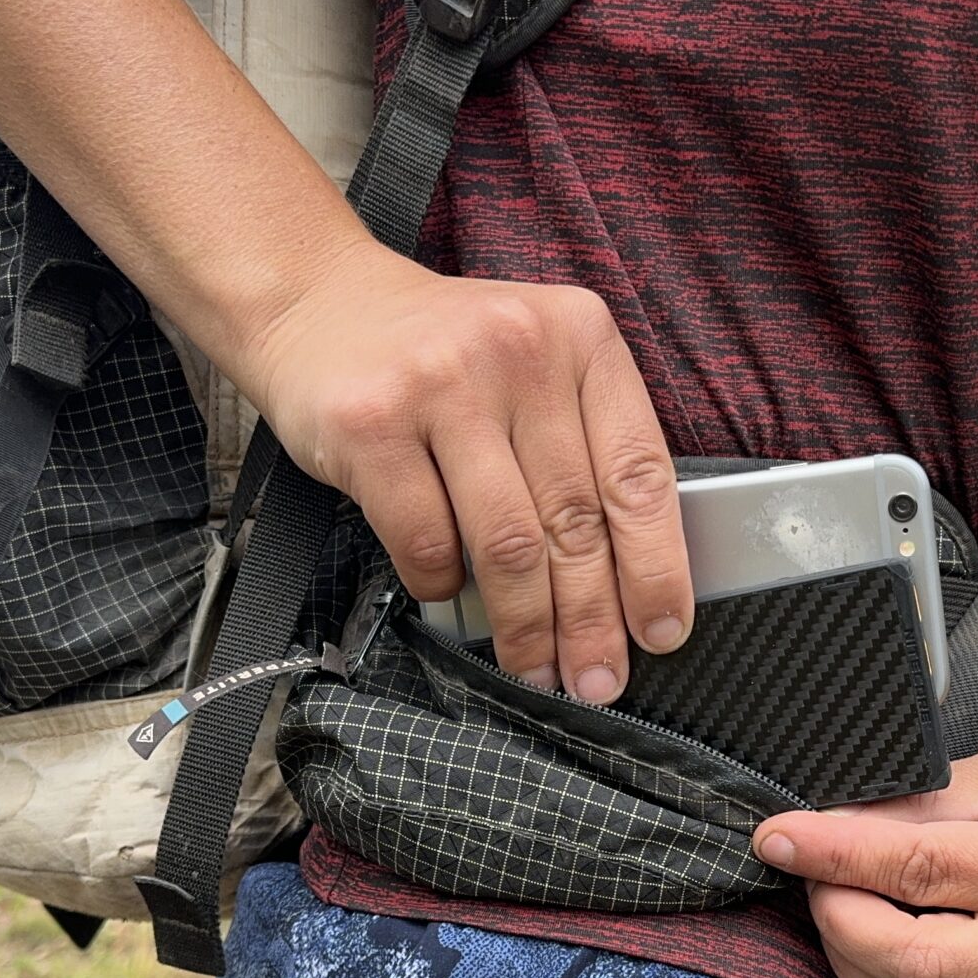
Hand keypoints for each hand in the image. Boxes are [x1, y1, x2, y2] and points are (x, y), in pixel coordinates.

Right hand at [238, 236, 691, 702]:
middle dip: (591, 618)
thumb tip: (623, 579)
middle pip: (575, 519)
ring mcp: (442, 384)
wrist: (316, 298)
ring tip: (534, 669)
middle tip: (596, 679)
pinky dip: (442, 584)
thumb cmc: (439, 354)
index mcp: (581, 337)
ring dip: (525, 625)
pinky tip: (447, 592)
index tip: (661, 630)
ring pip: (507, 543)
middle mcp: (519, 350)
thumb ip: (580, 444)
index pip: (639, 472)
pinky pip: (426, 540)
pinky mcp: (371, 424)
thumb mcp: (533, 366)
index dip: (657, 565)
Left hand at [751, 739, 977, 977]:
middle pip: (915, 963)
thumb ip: (927, 802)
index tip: (778, 836)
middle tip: (812, 868)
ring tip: (837, 896)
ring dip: (852, 956)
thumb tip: (833, 826)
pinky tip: (868, 936)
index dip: (838, 854)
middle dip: (838, 917)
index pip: (924, 870)